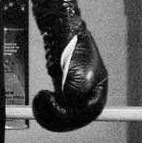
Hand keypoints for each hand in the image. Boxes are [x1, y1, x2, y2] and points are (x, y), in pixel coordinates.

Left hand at [31, 0, 106, 131]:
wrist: (61, 28)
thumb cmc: (74, 45)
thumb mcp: (78, 69)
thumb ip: (76, 89)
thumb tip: (70, 103)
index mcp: (99, 87)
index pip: (90, 111)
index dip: (75, 114)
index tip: (59, 108)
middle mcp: (88, 90)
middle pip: (78, 113)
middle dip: (62, 113)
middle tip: (47, 105)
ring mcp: (75, 88)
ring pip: (66, 109)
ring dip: (54, 110)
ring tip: (42, 100)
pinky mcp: (62, 86)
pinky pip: (57, 102)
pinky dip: (49, 103)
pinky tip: (42, 96)